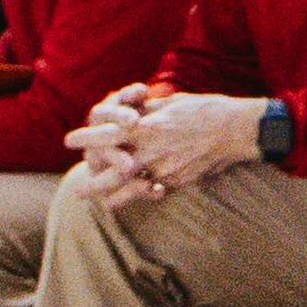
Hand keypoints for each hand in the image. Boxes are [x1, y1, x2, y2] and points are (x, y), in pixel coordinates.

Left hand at [84, 88, 268, 209]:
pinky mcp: (180, 179)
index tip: (69, 141)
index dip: (86, 139)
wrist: (238, 128)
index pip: (107, 134)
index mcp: (147, 126)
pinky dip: (138, 196)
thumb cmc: (204, 109)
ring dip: (111, 197)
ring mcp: (166, 168)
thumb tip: (128, 111)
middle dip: (93, 181)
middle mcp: (153, 150)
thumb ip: (145, 110)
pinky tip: (124, 202)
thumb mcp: (169, 102)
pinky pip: (153, 190)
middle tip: (76, 190)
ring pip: (132, 187)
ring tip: (96, 203)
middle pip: (114, 171)